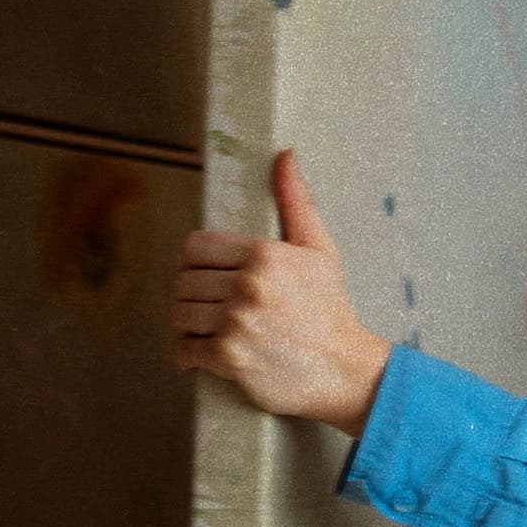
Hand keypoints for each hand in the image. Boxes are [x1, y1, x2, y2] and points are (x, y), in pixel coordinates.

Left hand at [173, 149, 391, 432]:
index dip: (198, 264)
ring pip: (180, 314)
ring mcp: (237, 322)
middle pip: (184, 281)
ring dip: (188, 325)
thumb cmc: (331, 311)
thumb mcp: (320, 251)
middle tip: (212, 307)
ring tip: (209, 329)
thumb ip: (296, 202)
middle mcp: (248, 286)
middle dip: (194, 295)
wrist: (347, 371)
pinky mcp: (230, 357)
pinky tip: (204, 354)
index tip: (212, 278)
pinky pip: (185, 349)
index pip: (195, 248)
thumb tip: (285, 155)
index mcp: (264, 254)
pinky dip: (188, 356)